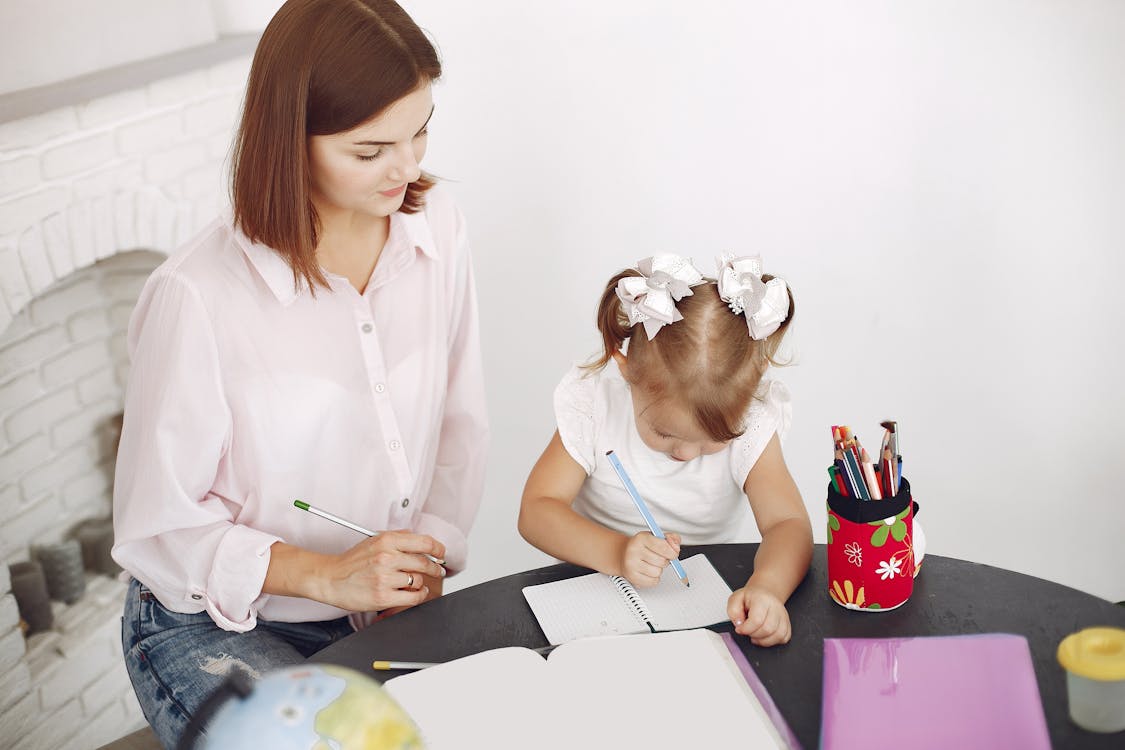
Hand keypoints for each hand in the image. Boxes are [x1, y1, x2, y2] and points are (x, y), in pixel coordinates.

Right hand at [315, 530, 445, 612]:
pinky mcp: (383, 597)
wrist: (330, 579)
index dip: (438, 549)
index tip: (441, 554)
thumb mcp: (374, 540)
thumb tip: (422, 541)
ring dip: (421, 582)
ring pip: (419, 580)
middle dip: (435, 568)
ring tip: (415, 582)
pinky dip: (419, 595)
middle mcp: (387, 558)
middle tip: (438, 571)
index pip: (424, 542)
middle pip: (425, 562)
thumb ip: (398, 538)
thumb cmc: (352, 562)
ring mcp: (385, 578)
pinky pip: (413, 597)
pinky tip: (416, 592)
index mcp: (386, 541)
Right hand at [620, 532, 681, 587]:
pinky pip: (653, 582)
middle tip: (659, 557)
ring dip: (659, 569)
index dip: (672, 552)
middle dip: (665, 560)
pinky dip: (654, 578)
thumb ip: (671, 538)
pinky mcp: (632, 577)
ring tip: (651, 564)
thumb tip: (676, 546)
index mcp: (641, 538)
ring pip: (658, 572)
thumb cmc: (642, 546)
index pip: (663, 546)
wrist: (623, 555)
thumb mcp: (656, 537)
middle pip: (662, 561)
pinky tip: (648, 572)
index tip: (673, 553)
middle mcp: (634, 550)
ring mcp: (631, 564)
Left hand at [727, 585, 791, 646]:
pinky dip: (772, 641)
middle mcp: (776, 607)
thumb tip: (739, 624)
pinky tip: (764, 636)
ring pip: (778, 636)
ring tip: (755, 633)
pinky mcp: (787, 624)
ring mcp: (784, 616)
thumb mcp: (735, 599)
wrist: (763, 595)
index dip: (746, 629)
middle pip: (768, 629)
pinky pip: (784, 638)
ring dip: (763, 640)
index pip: (757, 620)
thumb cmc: (750, 598)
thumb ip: (733, 611)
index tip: (740, 629)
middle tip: (747, 630)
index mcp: (762, 599)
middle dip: (754, 634)